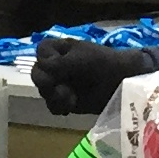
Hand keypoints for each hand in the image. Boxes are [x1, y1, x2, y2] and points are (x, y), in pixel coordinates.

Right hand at [29, 37, 156, 115]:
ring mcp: (59, 83)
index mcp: (59, 49)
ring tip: (72, 99)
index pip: (40, 52)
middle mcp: (55, 65)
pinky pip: (52, 105)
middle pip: (37, 74)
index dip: (46, 61)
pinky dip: (59, 107)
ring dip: (55, 97)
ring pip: (43, 91)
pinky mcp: (65, 100)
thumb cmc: (103, 63)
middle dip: (48, 84)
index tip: (60, 68)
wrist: (121, 81)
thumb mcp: (80, 58)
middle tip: (63, 90)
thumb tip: (40, 67)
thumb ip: (58, 63)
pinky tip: (69, 108)